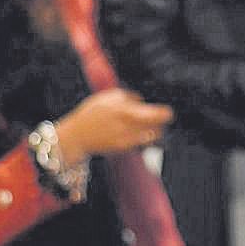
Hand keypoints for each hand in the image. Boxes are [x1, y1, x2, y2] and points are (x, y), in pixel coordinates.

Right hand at [54, 89, 171, 163]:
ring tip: (152, 124)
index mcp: (124, 111)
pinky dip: (145, 137)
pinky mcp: (122, 148)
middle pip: (157, 127)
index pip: (153, 114)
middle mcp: (126, 127)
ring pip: (152, 136)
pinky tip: (140, 132)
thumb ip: (129, 97)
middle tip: (162, 117)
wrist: (76, 136)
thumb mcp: (108, 97)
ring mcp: (125, 139)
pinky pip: (141, 143)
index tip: (168, 111)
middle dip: (162, 122)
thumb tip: (143, 102)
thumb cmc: (92, 113)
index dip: (164, 113)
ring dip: (155, 130)